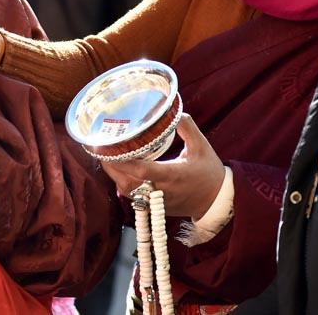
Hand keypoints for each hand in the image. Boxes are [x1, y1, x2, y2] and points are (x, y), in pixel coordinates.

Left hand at [101, 114, 225, 218]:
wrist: (216, 201)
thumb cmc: (209, 172)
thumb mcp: (201, 146)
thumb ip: (187, 127)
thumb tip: (173, 111)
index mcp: (172, 174)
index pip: (142, 170)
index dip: (123, 161)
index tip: (110, 148)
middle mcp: (161, 190)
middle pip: (127, 182)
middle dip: (111, 167)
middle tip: (100, 149)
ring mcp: (157, 201)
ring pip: (127, 191)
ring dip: (115, 176)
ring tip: (107, 157)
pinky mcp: (156, 206)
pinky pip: (133, 197)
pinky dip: (123, 184)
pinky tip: (119, 171)